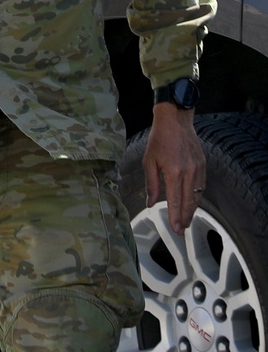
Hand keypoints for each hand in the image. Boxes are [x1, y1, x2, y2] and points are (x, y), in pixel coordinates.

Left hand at [143, 103, 205, 233]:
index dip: (175, 217)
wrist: (175, 120)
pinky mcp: (203, 164)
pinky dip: (197, 197)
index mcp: (174, 172)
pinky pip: (201, 186)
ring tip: (186, 221)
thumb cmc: (159, 139)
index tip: (175, 229)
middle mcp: (189, 172)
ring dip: (192, 210)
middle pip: (189, 202)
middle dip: (185, 218)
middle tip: (181, 230)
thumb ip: (151, 184)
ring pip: (197, 196)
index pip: (175, 201)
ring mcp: (198, 168)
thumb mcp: (149, 161)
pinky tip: (192, 203)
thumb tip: (150, 202)